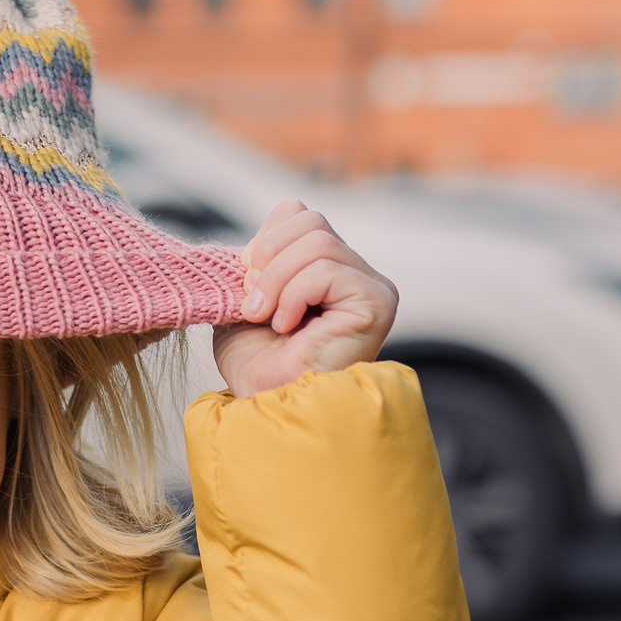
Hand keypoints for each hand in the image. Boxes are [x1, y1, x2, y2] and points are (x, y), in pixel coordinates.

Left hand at [211, 201, 397, 397]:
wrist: (269, 406)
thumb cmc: (257, 365)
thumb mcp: (242, 300)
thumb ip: (256, 260)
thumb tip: (263, 232)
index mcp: (324, 267)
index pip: (297, 214)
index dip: (264, 241)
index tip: (246, 285)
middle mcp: (354, 272)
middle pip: (310, 219)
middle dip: (267, 258)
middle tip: (252, 304)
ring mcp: (371, 285)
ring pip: (318, 241)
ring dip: (276, 280)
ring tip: (266, 318)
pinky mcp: (377, 301)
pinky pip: (327, 269)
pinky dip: (294, 295)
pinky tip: (288, 327)